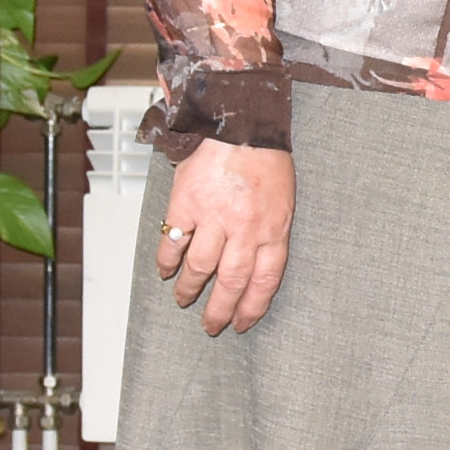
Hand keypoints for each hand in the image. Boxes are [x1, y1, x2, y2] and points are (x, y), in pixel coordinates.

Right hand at [159, 140, 295, 334]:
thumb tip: (258, 268)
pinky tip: (166, 271)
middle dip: (220, 311)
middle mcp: (244, 228)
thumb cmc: (266, 159)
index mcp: (273, 228)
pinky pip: (173, 241)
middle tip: (211, 326)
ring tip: (184, 300)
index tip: (242, 323)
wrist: (241, 123)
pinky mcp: (186, 204)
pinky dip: (167, 260)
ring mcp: (213, 217)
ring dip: (190, 289)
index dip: (252, 308)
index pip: (265, 281)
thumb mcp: (284, 201)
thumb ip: (271, 234)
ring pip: (199, 267)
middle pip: (231, 282)